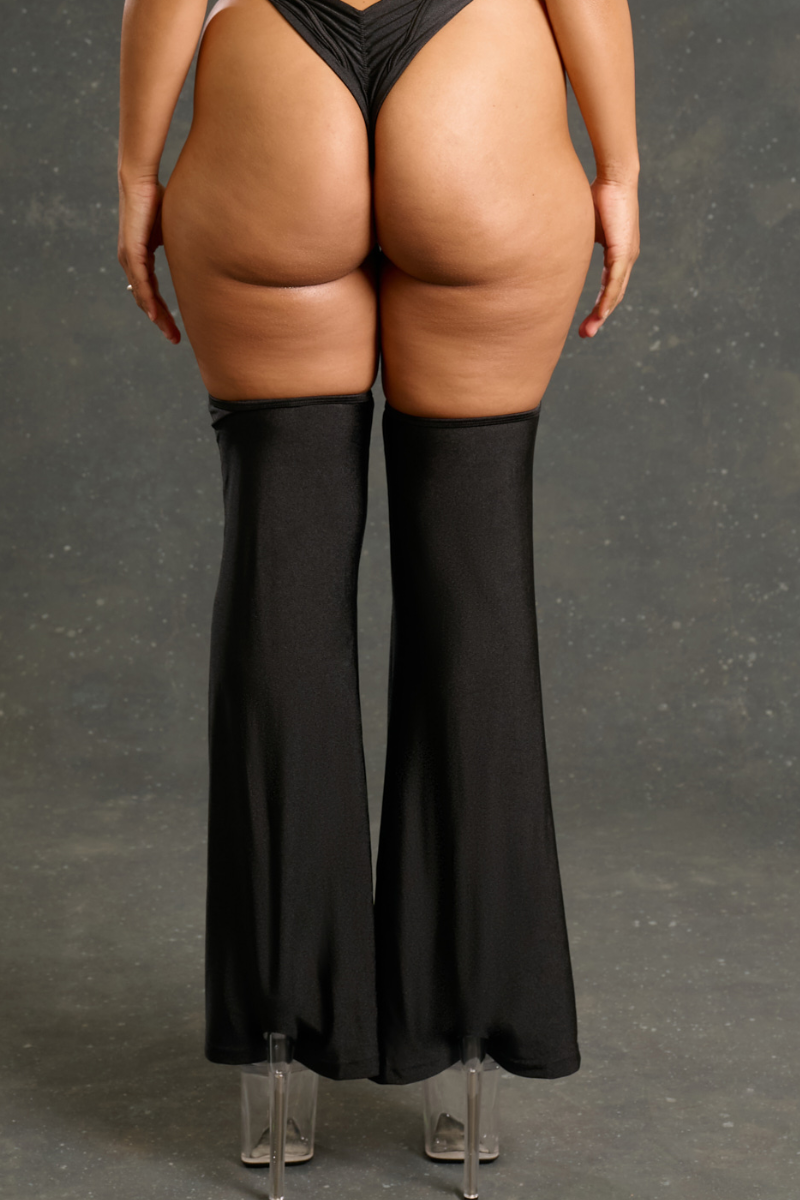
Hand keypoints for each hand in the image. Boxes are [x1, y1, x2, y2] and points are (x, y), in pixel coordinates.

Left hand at [117, 175, 180, 343]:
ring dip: (156, 316)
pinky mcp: (132, 251)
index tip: (175, 328)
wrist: (140, 179)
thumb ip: (181, 246)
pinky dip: (148, 300)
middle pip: (146, 299)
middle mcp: (131, 261)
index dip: (163, 310)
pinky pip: (141, 282)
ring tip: (169, 333)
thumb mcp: (172, 230)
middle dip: (161, 321)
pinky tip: (155, 315)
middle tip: (174, 339)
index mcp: (140, 257)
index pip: (152, 291)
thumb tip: (203, 254)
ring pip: (143, 295)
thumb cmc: (157, 198)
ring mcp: (129, 258)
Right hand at [579, 177, 639, 338]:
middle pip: (614, 295)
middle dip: (599, 317)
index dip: (599, 305)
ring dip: (602, 314)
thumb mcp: (584, 228)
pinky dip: (608, 299)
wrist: (615, 177)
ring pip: (615, 293)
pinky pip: (615, 281)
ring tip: (589, 330)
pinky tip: (601, 313)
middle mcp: (626, 257)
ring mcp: (627, 256)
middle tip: (586, 334)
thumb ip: (576, 245)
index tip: (587, 321)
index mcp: (618, 253)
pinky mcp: (623, 251)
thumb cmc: (598, 195)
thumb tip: (557, 254)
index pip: (610, 286)